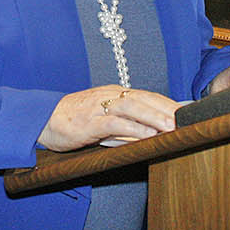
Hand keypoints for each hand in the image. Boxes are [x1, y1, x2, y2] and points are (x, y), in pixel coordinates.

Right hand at [38, 85, 178, 151]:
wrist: (42, 119)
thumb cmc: (72, 121)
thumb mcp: (101, 120)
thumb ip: (123, 124)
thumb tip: (146, 134)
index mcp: (114, 93)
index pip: (146, 95)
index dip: (166, 103)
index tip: (185, 112)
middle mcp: (110, 96)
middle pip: (144, 98)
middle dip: (167, 108)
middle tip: (187, 119)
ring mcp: (100, 107)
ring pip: (133, 107)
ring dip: (155, 117)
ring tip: (172, 127)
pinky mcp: (91, 122)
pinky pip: (117, 124)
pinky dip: (135, 129)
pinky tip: (147, 136)